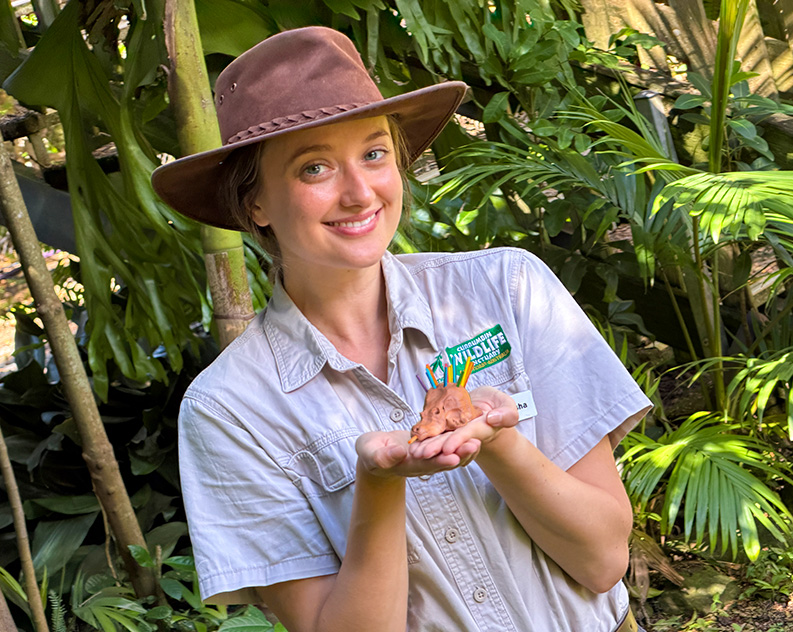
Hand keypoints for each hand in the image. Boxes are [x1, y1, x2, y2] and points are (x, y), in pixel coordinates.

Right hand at [356, 430, 480, 478]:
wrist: (376, 452)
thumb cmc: (371, 452)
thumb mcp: (370, 453)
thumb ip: (382, 456)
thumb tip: (400, 453)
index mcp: (408, 465)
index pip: (426, 465)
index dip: (440, 462)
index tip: (453, 458)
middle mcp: (423, 463)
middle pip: (444, 461)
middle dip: (460, 454)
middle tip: (474, 445)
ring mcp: (429, 456)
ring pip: (450, 454)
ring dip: (464, 449)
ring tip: (479, 438)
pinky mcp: (432, 446)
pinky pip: (448, 444)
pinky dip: (460, 439)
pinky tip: (471, 430)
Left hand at [408, 386, 518, 458]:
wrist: (484, 403)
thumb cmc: (496, 405)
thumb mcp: (507, 405)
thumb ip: (507, 414)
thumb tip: (494, 419)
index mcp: (481, 429)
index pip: (468, 435)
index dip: (458, 441)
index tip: (448, 448)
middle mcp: (465, 433)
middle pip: (450, 441)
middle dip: (437, 448)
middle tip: (423, 454)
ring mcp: (453, 430)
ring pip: (438, 439)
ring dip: (426, 446)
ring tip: (414, 452)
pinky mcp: (444, 425)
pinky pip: (432, 431)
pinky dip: (422, 436)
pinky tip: (412, 442)